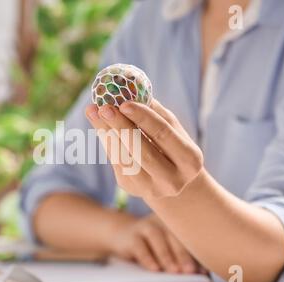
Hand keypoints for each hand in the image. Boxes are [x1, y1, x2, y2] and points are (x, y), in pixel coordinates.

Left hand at [85, 99, 203, 200]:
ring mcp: (151, 188)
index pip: (163, 134)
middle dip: (120, 126)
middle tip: (104, 107)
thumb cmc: (172, 146)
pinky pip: (116, 163)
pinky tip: (99, 125)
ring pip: (124, 158)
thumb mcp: (172, 129)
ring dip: (107, 133)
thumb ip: (155, 113)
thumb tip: (131, 90)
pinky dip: (107, 141)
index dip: (142, 117)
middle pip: (141, 150)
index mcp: (190, 160)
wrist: (172, 180)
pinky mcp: (131, 189)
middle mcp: (173, 180)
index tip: (124, 102)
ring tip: (94, 112)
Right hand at [109, 214, 202, 272]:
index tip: (203, 268)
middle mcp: (161, 220)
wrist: (122, 235)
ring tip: (174, 271)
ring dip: (166, 255)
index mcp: (175, 221)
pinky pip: (140, 246)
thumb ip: (183, 256)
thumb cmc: (152, 243)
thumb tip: (202, 271)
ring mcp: (145, 226)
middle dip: (183, 254)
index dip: (196, 251)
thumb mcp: (169, 247)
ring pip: (157, 237)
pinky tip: (155, 269)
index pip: (188, 234)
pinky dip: (148, 258)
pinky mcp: (131, 236)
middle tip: (190, 270)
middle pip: (174, 235)